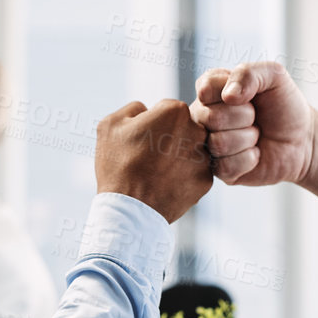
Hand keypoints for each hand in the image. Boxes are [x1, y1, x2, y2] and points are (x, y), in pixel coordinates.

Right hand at [95, 98, 212, 223]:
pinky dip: (182, 177)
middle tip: (148, 156)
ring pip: (190, 150)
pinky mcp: (206, 181)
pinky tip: (164, 184)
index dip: (152, 122)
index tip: (142, 138)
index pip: (167, 108)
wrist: (129, 209)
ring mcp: (203, 158)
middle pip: (184, 128)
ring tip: (155, 173)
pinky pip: (194, 172)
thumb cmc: (118, 164)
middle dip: (169, 138)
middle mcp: (196, 131)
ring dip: (177, 157)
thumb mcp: (111, 124)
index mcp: (175, 112)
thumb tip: (147, 111)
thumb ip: (133, 108)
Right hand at [190, 62, 315, 186]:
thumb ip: (248, 73)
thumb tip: (228, 96)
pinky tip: (255, 153)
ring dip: (248, 138)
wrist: (303, 139)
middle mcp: (203, 118)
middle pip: (210, 117)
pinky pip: (225, 166)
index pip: (206, 88)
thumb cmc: (284, 105)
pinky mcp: (219, 171)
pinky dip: (249, 159)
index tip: (250, 96)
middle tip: (256, 117)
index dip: (234, 93)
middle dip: (244, 116)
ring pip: (218, 143)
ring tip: (256, 134)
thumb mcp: (273, 76)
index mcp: (211, 91)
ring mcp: (209, 145)